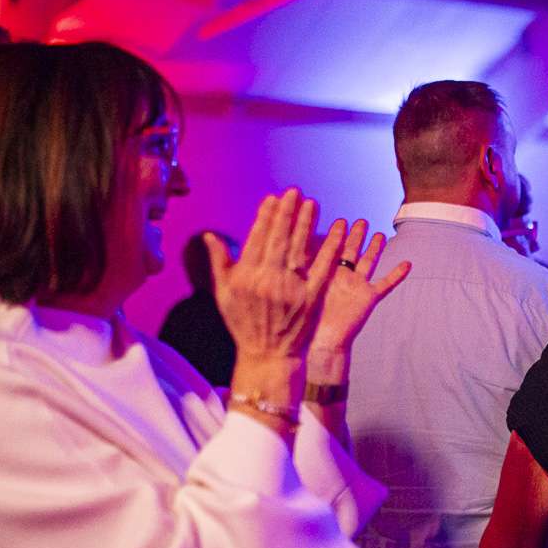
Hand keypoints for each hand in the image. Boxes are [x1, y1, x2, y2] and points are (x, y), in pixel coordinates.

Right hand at [209, 188, 343, 367]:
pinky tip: (338, 231)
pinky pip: (322, 268)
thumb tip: (210, 236)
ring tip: (312, 203)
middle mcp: (268, 280)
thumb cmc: (243, 324)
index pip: (257, 239)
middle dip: (287, 213)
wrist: (268, 355)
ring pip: (300, 249)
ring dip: (306, 224)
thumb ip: (219, 263)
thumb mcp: (224, 295)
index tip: (273, 198)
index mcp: (246, 277)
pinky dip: (331, 249)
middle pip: (279, 239)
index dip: (266, 217)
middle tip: (294, 192)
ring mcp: (291, 289)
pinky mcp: (311, 298)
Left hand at [309, 220, 410, 381]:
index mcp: (323, 273)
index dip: (334, 233)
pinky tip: (408, 264)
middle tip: (359, 221)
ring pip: (368, 261)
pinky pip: (386, 284)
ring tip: (379, 234)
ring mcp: (356, 286)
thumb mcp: (300, 285)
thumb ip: (300, 264)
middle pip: (350, 250)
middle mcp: (341, 277)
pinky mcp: (369, 298)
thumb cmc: (305, 319)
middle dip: (355, 235)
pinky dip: (397, 275)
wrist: (321, 342)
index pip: (330, 247)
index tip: (340, 220)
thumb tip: (290, 242)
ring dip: (374, 248)